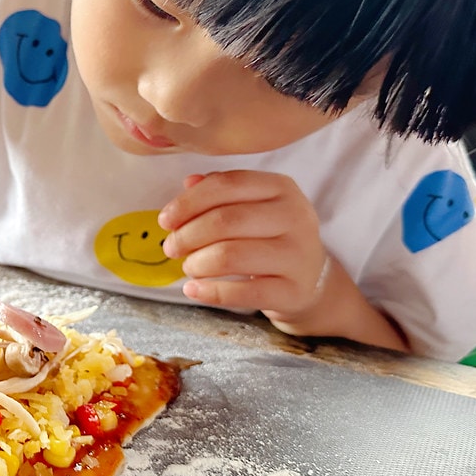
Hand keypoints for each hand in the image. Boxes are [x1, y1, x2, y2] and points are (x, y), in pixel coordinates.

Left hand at [158, 171, 328, 330]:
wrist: (310, 279)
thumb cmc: (269, 236)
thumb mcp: (251, 206)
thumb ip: (219, 191)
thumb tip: (188, 182)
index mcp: (281, 187)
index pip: (226, 184)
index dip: (188, 202)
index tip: (165, 220)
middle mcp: (295, 216)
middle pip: (225, 221)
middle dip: (187, 235)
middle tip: (171, 248)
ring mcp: (298, 255)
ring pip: (231, 256)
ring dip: (197, 263)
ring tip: (188, 267)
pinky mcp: (294, 291)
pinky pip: (243, 292)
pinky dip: (210, 292)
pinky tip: (193, 289)